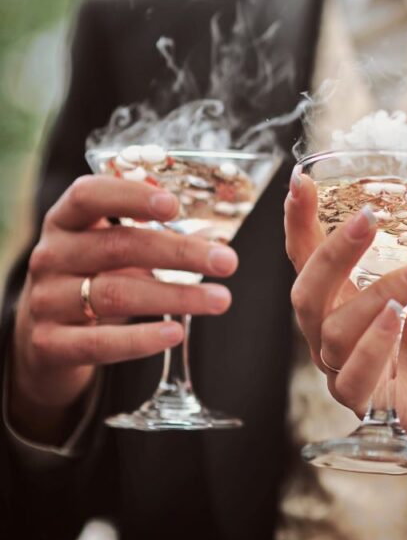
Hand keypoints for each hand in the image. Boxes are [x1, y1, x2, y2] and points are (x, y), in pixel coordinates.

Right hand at [10, 175, 238, 441]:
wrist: (46, 337)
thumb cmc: (94, 278)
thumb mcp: (109, 247)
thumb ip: (146, 232)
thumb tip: (214, 233)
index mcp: (66, 221)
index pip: (89, 196)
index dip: (130, 196)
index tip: (175, 206)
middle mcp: (50, 256)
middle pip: (118, 246)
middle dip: (180, 252)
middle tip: (227, 261)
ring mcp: (46, 300)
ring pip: (115, 294)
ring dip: (175, 296)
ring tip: (220, 300)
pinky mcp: (50, 343)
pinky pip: (99, 342)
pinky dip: (141, 339)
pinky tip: (175, 334)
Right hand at [285, 171, 406, 457]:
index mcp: (346, 298)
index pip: (308, 257)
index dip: (298, 221)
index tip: (300, 180)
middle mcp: (334, 332)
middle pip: (308, 291)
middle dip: (333, 252)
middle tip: (367, 219)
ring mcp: (345, 369)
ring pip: (335, 331)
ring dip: (375, 297)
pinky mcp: (366, 405)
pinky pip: (353, 378)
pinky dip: (374, 347)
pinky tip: (397, 321)